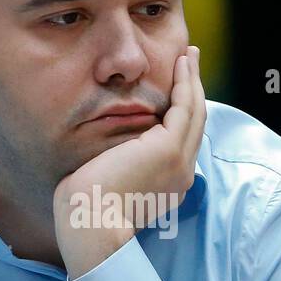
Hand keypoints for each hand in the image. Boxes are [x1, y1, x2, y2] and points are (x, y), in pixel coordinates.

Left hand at [54, 45, 206, 278]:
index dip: (182, 112)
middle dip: (193, 89)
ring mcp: (178, 161)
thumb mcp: (107, 183)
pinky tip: (180, 63)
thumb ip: (115, 164)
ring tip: (188, 55)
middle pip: (195, 123)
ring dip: (192, 79)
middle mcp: (181, 173)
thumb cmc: (85, 211)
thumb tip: (104, 152)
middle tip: (189, 62)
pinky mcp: (168, 148)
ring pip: (194, 111)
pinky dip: (185, 82)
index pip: (182, 141)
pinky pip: (184, 106)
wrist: (90, 225)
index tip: (177, 91)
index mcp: (168, 184)